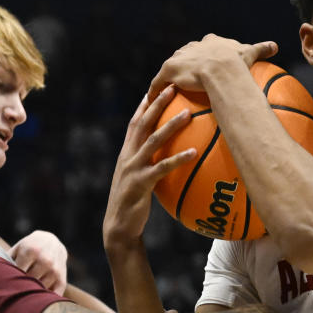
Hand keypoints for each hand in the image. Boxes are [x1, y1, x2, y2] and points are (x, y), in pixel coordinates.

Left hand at [10, 230, 67, 293]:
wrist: (51, 242)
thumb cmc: (29, 247)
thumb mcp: (18, 248)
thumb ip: (6, 259)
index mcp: (31, 251)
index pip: (17, 272)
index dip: (11, 279)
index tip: (7, 283)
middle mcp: (45, 260)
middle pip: (27, 282)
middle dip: (21, 285)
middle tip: (16, 288)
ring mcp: (54, 270)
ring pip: (38, 289)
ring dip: (32, 291)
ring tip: (28, 288)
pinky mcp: (61, 279)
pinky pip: (52, 295)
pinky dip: (45, 298)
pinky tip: (38, 296)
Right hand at [103, 86, 195, 245]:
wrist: (119, 227)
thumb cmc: (133, 203)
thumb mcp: (138, 179)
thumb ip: (148, 163)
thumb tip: (168, 154)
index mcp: (127, 152)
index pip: (136, 121)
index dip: (146, 103)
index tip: (157, 85)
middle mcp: (127, 156)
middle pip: (143, 123)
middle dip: (157, 103)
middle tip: (174, 86)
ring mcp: (133, 168)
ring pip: (153, 141)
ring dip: (171, 125)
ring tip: (188, 113)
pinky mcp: (140, 184)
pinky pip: (162, 168)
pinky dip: (177, 159)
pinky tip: (193, 152)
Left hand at [147, 34, 277, 101]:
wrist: (222, 69)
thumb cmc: (237, 63)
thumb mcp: (250, 54)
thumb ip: (261, 49)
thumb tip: (276, 46)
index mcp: (211, 42)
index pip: (205, 45)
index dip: (204, 52)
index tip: (203, 59)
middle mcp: (193, 47)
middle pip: (186, 54)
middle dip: (184, 62)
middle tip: (183, 73)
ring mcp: (179, 58)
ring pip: (171, 67)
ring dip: (168, 76)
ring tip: (164, 87)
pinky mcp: (169, 70)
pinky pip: (159, 82)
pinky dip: (155, 90)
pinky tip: (151, 100)